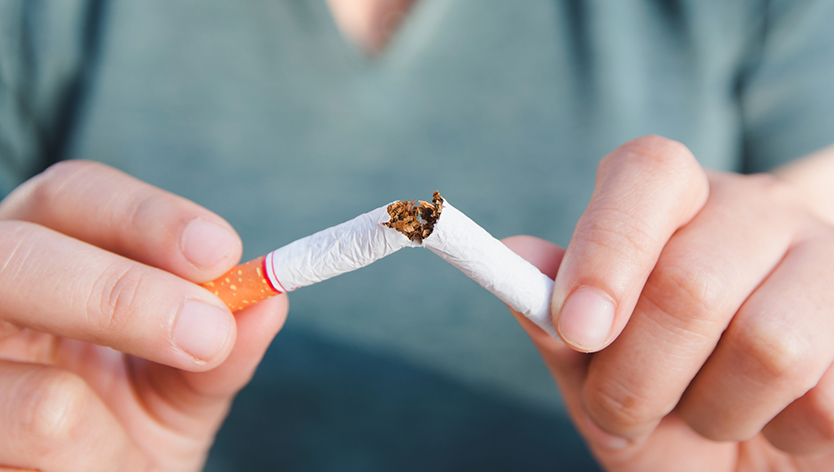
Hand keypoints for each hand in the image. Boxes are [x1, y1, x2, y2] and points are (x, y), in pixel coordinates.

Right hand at [0, 161, 287, 471]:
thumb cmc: (125, 436)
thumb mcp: (184, 385)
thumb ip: (224, 345)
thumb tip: (268, 302)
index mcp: (45, 265)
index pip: (71, 197)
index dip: (143, 215)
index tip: (220, 251)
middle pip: (19, 256)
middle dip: (122, 294)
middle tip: (208, 334)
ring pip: (37, 393)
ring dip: (108, 435)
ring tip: (122, 461)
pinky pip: (31, 454)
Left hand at [505, 136, 833, 470]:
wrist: (755, 453)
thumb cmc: (665, 403)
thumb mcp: (596, 374)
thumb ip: (556, 322)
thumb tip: (516, 254)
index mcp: (676, 201)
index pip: (648, 173)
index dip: (607, 248)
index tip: (578, 329)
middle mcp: (756, 212)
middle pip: (689, 283)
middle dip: (637, 377)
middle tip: (623, 411)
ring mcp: (828, 259)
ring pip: (768, 344)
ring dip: (714, 413)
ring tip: (708, 415)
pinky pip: (828, 399)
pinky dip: (783, 436)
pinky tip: (775, 421)